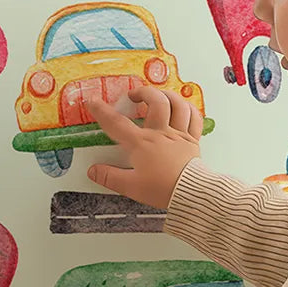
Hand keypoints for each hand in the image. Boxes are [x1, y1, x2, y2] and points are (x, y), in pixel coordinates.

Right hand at [87, 86, 202, 210]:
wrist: (190, 194)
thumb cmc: (162, 189)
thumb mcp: (130, 186)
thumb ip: (109, 177)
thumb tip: (93, 171)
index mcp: (141, 143)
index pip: (117, 123)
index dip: (102, 111)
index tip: (93, 102)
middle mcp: (160, 133)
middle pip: (155, 102)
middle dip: (142, 92)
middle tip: (133, 95)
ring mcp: (178, 134)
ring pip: (177, 104)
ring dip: (166, 95)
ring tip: (158, 95)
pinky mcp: (192, 140)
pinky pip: (194, 118)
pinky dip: (188, 109)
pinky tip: (183, 107)